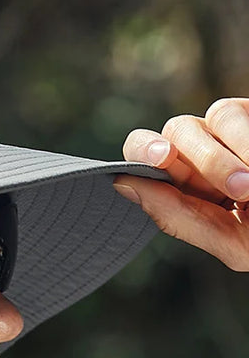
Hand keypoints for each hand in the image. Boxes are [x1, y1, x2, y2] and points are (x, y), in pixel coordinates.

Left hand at [115, 97, 248, 270]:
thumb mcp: (235, 243)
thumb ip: (181, 218)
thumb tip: (121, 184)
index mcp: (188, 187)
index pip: (144, 157)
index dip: (141, 153)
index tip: (154, 162)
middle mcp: (203, 154)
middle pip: (171, 133)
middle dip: (195, 159)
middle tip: (233, 188)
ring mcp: (232, 131)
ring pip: (207, 119)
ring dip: (224, 156)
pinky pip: (234, 113)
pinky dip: (246, 141)